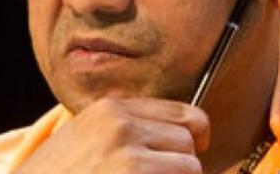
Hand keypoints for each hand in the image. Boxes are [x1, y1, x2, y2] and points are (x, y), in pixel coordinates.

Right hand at [15, 97, 209, 173]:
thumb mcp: (82, 137)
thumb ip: (123, 129)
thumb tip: (178, 135)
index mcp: (110, 110)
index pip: (181, 111)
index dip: (196, 132)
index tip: (197, 147)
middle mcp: (121, 127)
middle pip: (188, 141)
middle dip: (184, 165)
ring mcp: (128, 158)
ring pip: (190, 168)